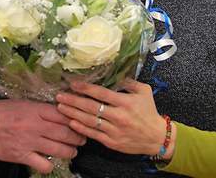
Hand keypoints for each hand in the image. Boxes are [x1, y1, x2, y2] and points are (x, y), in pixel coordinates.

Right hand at [0, 99, 86, 172]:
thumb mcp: (20, 103)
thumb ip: (39, 108)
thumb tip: (58, 111)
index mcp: (34, 109)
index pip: (63, 114)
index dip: (75, 119)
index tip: (80, 121)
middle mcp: (35, 125)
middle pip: (67, 132)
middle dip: (78, 137)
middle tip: (82, 138)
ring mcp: (29, 142)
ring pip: (60, 150)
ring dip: (70, 151)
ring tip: (71, 151)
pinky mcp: (22, 156)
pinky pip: (45, 165)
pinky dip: (50, 165)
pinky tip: (49, 161)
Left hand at [55, 79, 171, 157]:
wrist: (156, 138)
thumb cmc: (149, 112)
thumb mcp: (144, 92)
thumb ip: (129, 82)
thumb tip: (115, 72)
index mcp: (125, 102)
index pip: (101, 94)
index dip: (85, 88)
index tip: (73, 84)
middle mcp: (118, 116)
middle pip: (91, 107)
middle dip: (73, 100)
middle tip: (59, 96)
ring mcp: (114, 130)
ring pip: (89, 121)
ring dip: (72, 113)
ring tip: (60, 107)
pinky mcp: (111, 142)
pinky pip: (93, 134)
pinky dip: (81, 128)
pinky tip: (71, 122)